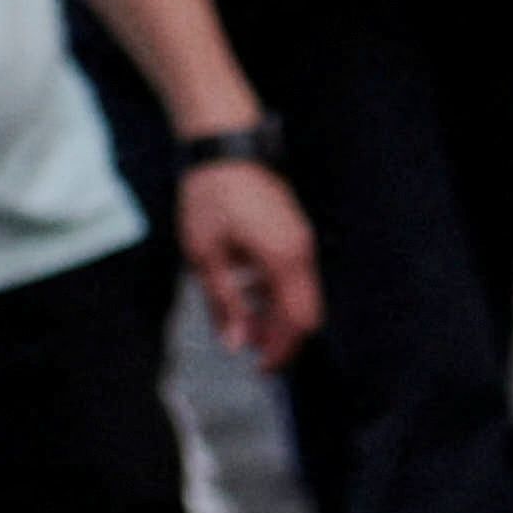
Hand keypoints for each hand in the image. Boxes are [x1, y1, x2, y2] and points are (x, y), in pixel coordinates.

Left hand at [176, 158, 321, 373]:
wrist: (223, 144)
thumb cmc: (210, 196)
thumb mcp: (207, 254)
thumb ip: (224, 301)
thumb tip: (236, 344)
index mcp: (284, 260)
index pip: (297, 321)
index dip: (281, 350)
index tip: (260, 369)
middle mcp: (301, 252)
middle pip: (305, 311)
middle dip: (281, 336)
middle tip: (251, 351)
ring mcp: (300, 239)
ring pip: (300, 292)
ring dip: (276, 312)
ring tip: (241, 322)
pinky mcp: (292, 230)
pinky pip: (292, 272)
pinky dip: (274, 289)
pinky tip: (245, 291)